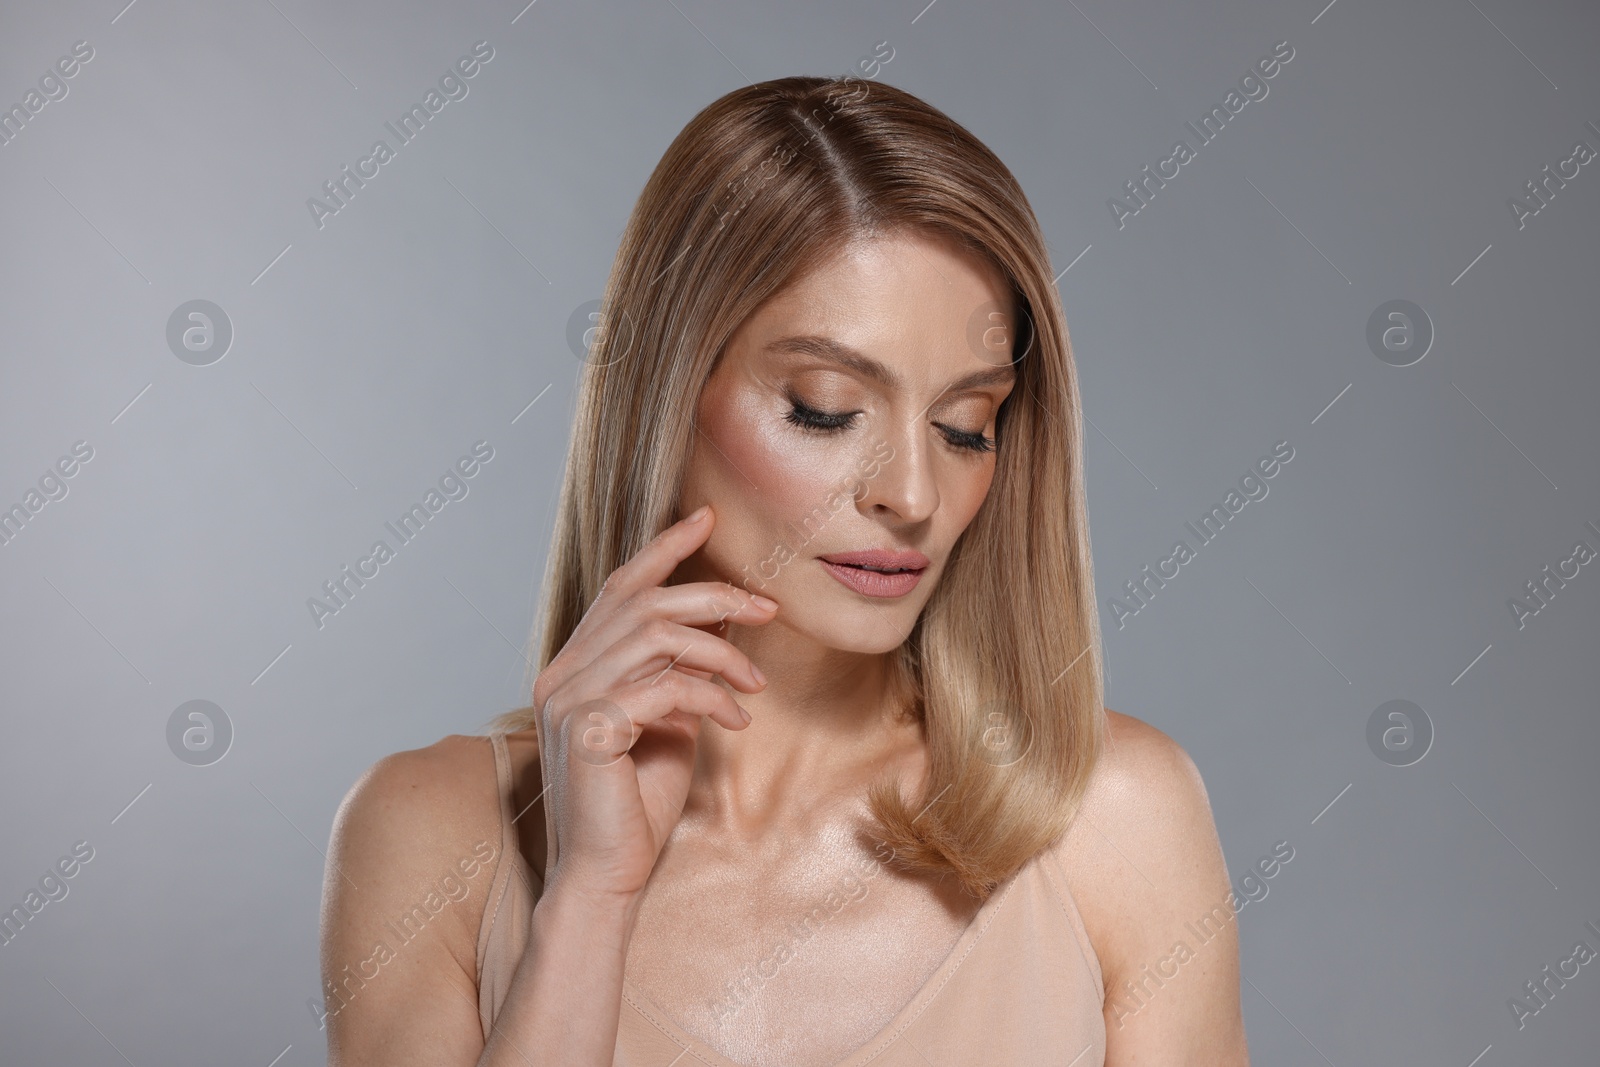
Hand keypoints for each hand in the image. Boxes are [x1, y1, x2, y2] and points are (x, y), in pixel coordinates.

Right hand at [532, 505, 775, 902]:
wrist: (606, 874)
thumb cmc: (635, 802)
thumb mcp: (667, 720)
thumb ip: (678, 671)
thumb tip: (721, 622)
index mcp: (575, 666)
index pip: (619, 587)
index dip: (663, 548)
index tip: (706, 518)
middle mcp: (562, 674)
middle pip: (643, 602)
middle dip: (713, 595)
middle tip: (766, 609)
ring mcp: (569, 699)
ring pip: (655, 636)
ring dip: (719, 652)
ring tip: (754, 684)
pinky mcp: (588, 729)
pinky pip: (664, 687)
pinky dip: (710, 696)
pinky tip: (735, 719)